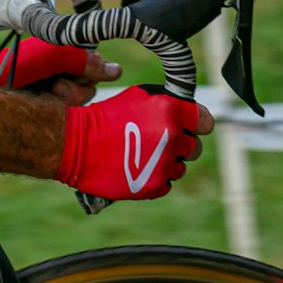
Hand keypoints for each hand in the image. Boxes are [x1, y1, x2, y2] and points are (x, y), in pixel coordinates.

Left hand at [0, 38, 121, 103]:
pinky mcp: (46, 111)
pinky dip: (59, 109)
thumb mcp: (53, 55)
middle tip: (57, 84)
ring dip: (67, 98)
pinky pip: (68, 115)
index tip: (78, 71)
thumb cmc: (14, 64)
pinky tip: (43, 104)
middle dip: (76, 86)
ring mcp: (53, 92)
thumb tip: (116, 71)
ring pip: (81, 103)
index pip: (93, 65)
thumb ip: (84, 60)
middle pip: (89, 86)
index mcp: (63, 55)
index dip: (90, 69)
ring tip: (48, 92)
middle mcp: (61, 73)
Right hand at [56, 85, 212, 201]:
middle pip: (193, 147)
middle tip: (157, 141)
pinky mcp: (155, 185)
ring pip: (180, 167)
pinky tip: (137, 168)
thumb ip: (168, 103)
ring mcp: (165, 164)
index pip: (204, 122)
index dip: (196, 124)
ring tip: (142, 156)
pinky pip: (167, 183)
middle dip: (179, 144)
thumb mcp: (139, 97)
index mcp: (171, 111)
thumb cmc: (107, 116)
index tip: (188, 126)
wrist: (78, 144)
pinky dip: (155, 178)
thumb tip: (188, 111)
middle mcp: (172, 137)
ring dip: (167, 162)